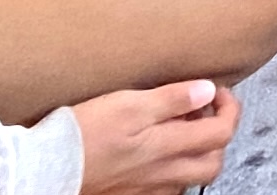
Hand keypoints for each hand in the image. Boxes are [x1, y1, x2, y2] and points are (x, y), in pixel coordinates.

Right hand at [73, 80, 244, 194]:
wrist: (47, 168)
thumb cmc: (84, 132)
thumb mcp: (128, 103)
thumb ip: (172, 98)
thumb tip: (208, 90)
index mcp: (166, 146)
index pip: (222, 132)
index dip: (229, 108)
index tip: (216, 90)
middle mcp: (164, 173)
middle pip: (214, 162)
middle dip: (219, 135)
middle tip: (202, 111)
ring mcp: (148, 189)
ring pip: (192, 178)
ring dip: (197, 153)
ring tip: (179, 128)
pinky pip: (168, 188)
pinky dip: (174, 169)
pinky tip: (156, 152)